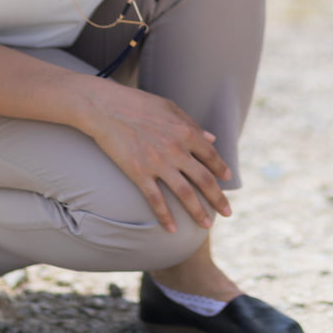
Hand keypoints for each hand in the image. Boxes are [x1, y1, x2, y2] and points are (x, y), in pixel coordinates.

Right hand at [84, 81, 232, 232]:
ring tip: (207, 225)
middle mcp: (176, 150)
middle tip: (228, 212)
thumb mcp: (170, 107)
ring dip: (198, 212)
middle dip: (218, 198)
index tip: (227, 179)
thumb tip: (212, 139)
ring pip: (185, 193)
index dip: (221, 169)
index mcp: (185, 131)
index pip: (210, 155)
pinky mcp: (138, 173)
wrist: (105, 108)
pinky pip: (155, 199)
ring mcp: (158, 163)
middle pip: (204, 179)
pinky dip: (165, 216)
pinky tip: (171, 229)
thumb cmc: (137, 103)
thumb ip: (192, 124)